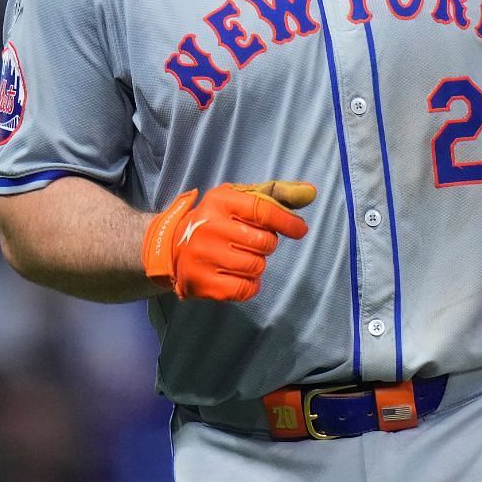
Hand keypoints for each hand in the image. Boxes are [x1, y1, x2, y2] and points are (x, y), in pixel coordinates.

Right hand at [141, 181, 314, 301]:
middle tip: (248, 242)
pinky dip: (249, 285)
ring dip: (255, 265)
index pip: (263, 210)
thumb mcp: (238, 199)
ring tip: (237, 258)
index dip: (287, 222)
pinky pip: (246, 289)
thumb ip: (276, 194)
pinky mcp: (202, 283)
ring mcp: (203, 256)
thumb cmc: (215, 221)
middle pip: (265, 243)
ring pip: (257, 267)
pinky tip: (235, 275)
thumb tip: (311, 192)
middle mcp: (209, 227)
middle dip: (265, 245)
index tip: (299, 230)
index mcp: (219, 201)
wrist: (170, 248)